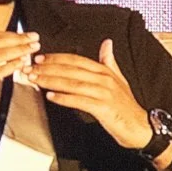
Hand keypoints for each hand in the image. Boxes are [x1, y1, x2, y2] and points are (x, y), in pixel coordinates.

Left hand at [31, 39, 155, 152]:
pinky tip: (50, 96)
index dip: (57, 58)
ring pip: (72, 84)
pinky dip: (63, 98)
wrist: (141, 127)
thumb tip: (107, 43)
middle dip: (48, 68)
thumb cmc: (127, 106)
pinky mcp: (103, 108)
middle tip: (30, 68)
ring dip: (51, 81)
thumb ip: (109, 62)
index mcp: (105, 71)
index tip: (40, 58)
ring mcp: (103, 93)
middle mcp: (104, 79)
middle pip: (71, 70)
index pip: (76, 60)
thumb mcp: (119, 80)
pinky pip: (79, 101)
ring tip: (35, 80)